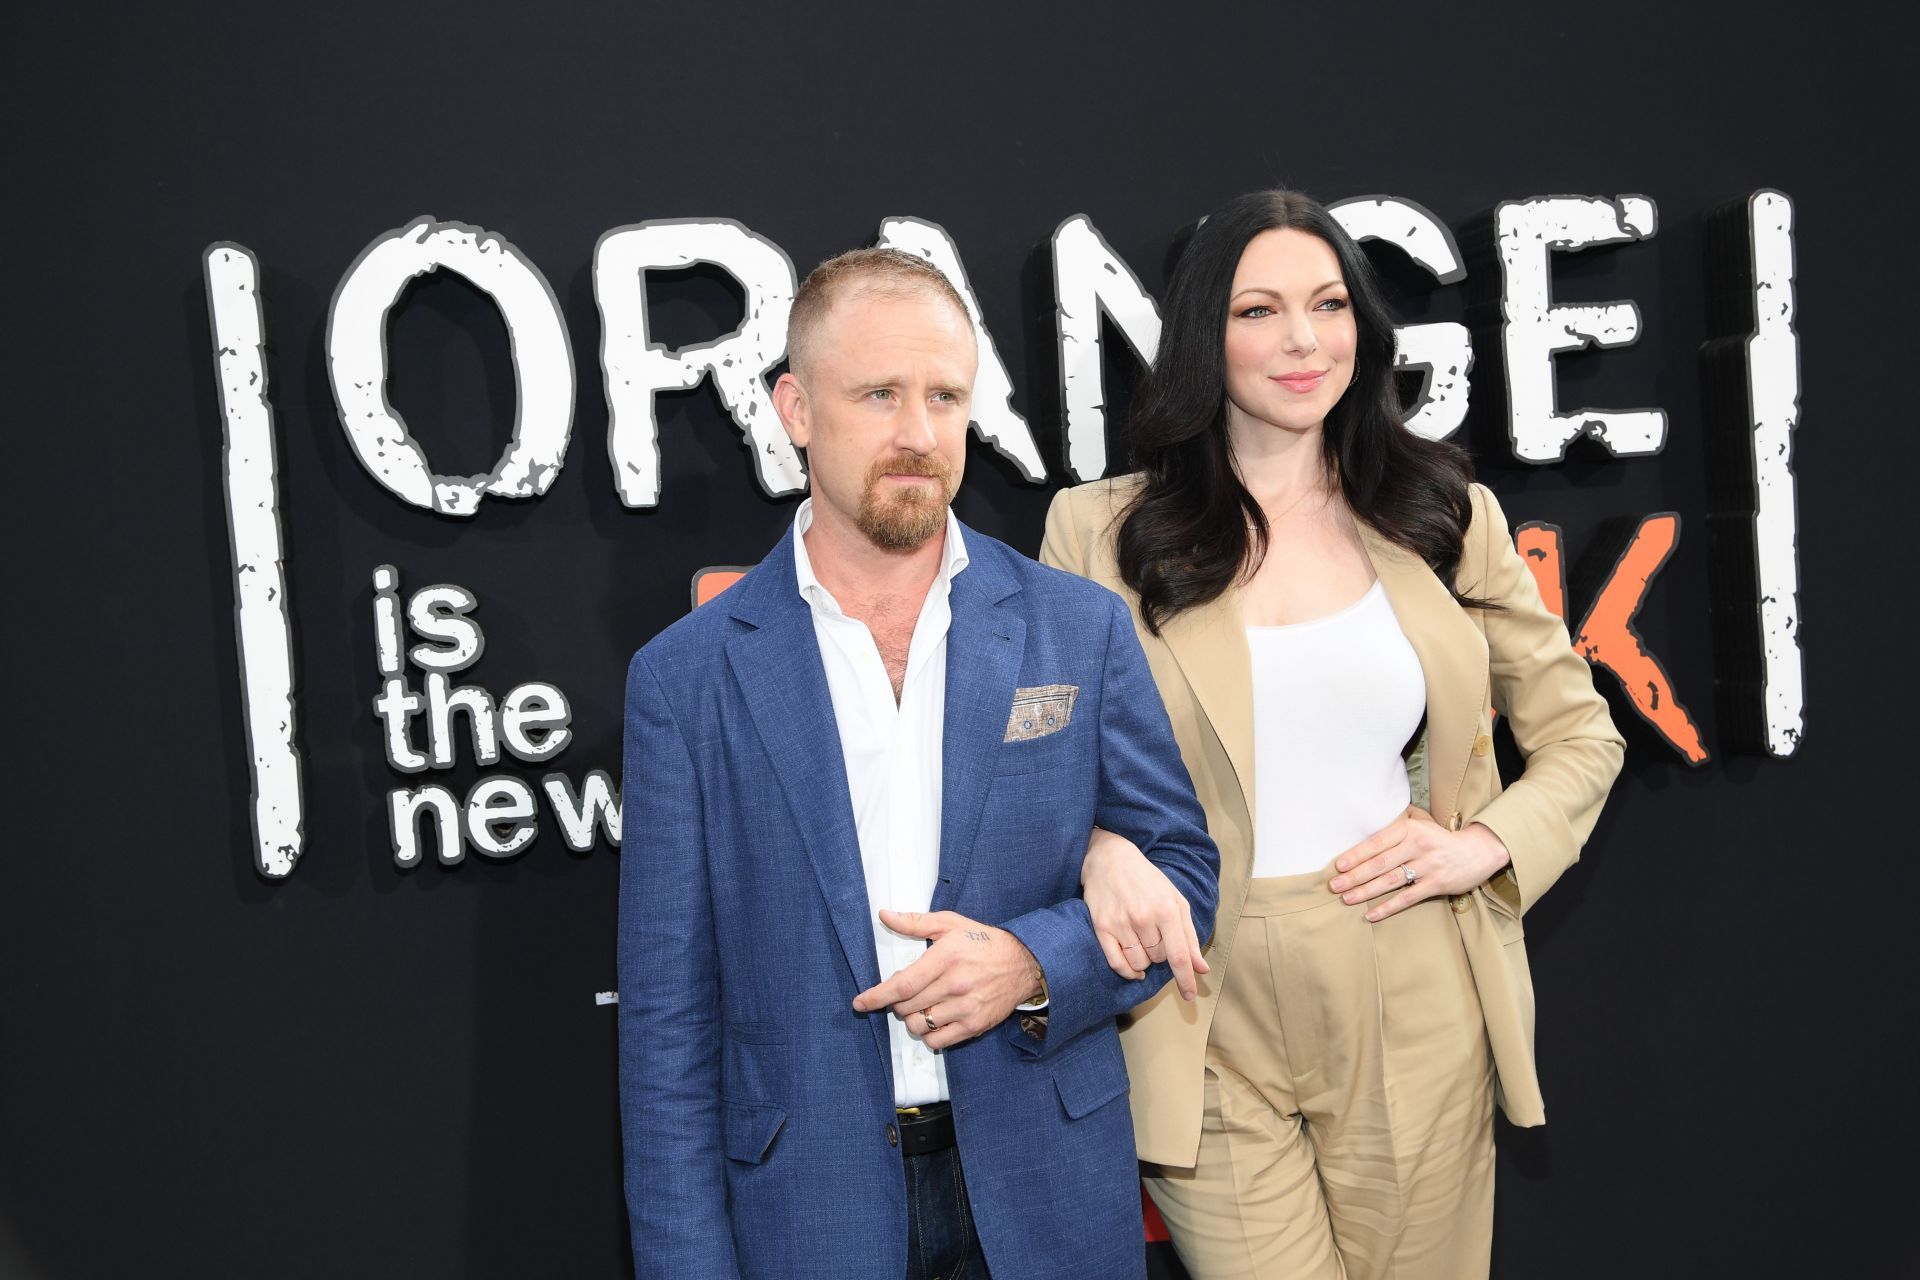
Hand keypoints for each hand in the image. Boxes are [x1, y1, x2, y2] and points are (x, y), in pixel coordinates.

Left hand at [851, 911, 1043, 1050]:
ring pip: (919, 1026)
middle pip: (907, 1007)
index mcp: (946, 957)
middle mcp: (955, 985)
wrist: (1025, 963)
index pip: (902, 984)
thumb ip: (915, 922)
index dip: (877, 996)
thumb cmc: (984, 942)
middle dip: (897, 1003)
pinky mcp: (974, 1026)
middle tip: (907, 993)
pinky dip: (928, 1034)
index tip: (860, 1002)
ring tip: (922, 1005)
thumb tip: (884, 916)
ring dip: (911, 1019)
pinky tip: (935, 1019)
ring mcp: (966, 1008)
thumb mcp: (951, 923)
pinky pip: (937, 1041)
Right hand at [1081, 827, 1208, 1000]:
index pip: (1179, 955)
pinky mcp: (1101, 927)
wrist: (1109, 859)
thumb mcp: (1175, 901)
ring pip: (1139, 963)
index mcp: (1167, 909)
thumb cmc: (1147, 880)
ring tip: (1141, 939)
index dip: (1186, 979)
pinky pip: (1117, 963)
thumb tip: (1201, 969)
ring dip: (1144, 959)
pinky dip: (1128, 970)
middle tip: (1154, 932)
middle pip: (1159, 959)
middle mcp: (1144, 917)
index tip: (1189, 996)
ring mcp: (1121, 923)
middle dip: (1161, 953)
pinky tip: (1133, 966)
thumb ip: (1190, 936)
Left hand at [1327, 805, 1510, 921]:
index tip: (1338, 865)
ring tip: (1346, 899)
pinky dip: (1388, 907)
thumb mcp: (1423, 821)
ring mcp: (1427, 867)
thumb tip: (1374, 810)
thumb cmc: (1441, 838)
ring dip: (1366, 891)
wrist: (1478, 852)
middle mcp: (1418, 846)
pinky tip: (1371, 914)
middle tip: (1334, 885)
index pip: (1377, 842)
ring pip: (1390, 881)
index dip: (1356, 854)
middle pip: (1380, 863)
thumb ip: (1400, 817)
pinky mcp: (1436, 884)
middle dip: (1354, 876)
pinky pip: (1407, 898)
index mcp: (1410, 829)